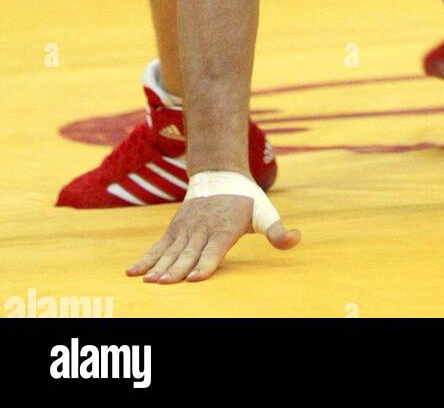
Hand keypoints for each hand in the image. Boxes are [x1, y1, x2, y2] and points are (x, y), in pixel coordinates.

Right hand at [126, 194, 299, 283]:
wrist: (221, 174)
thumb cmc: (246, 200)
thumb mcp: (265, 213)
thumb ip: (277, 231)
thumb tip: (296, 239)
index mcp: (224, 228)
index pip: (214, 249)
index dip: (205, 263)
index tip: (194, 277)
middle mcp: (203, 228)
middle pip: (188, 253)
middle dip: (176, 269)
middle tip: (164, 284)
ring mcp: (186, 228)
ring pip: (171, 251)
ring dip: (159, 266)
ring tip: (149, 281)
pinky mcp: (174, 229)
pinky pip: (158, 246)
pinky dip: (145, 258)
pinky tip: (132, 273)